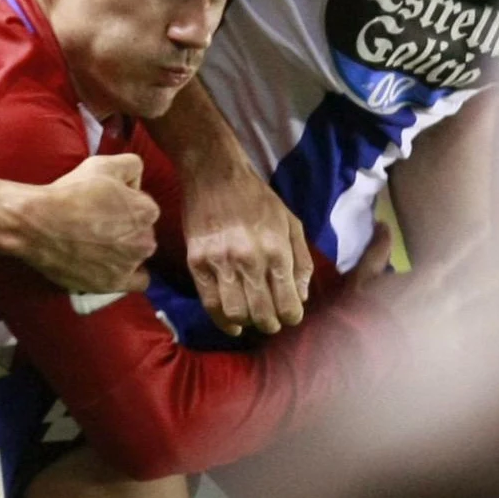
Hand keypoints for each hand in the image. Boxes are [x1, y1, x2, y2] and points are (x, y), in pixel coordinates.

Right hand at [18, 154, 157, 293]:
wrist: (40, 224)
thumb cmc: (71, 192)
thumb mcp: (104, 164)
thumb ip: (132, 165)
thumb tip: (137, 180)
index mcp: (147, 211)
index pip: (144, 206)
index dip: (125, 203)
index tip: (105, 204)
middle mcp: (145, 240)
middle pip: (142, 232)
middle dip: (127, 228)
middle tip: (99, 224)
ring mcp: (130, 265)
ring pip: (137, 255)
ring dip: (125, 250)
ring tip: (98, 244)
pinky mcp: (114, 284)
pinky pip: (137, 282)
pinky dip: (128, 275)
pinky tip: (113, 266)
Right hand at [182, 157, 312, 335]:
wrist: (214, 173)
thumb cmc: (257, 198)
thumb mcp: (291, 223)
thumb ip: (301, 262)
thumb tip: (301, 298)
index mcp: (276, 250)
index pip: (288, 305)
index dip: (292, 317)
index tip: (290, 314)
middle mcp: (249, 259)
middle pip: (263, 314)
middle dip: (271, 324)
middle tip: (271, 321)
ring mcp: (220, 262)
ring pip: (236, 313)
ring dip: (248, 323)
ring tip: (252, 318)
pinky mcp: (197, 262)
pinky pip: (209, 303)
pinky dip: (222, 321)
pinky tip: (232, 323)